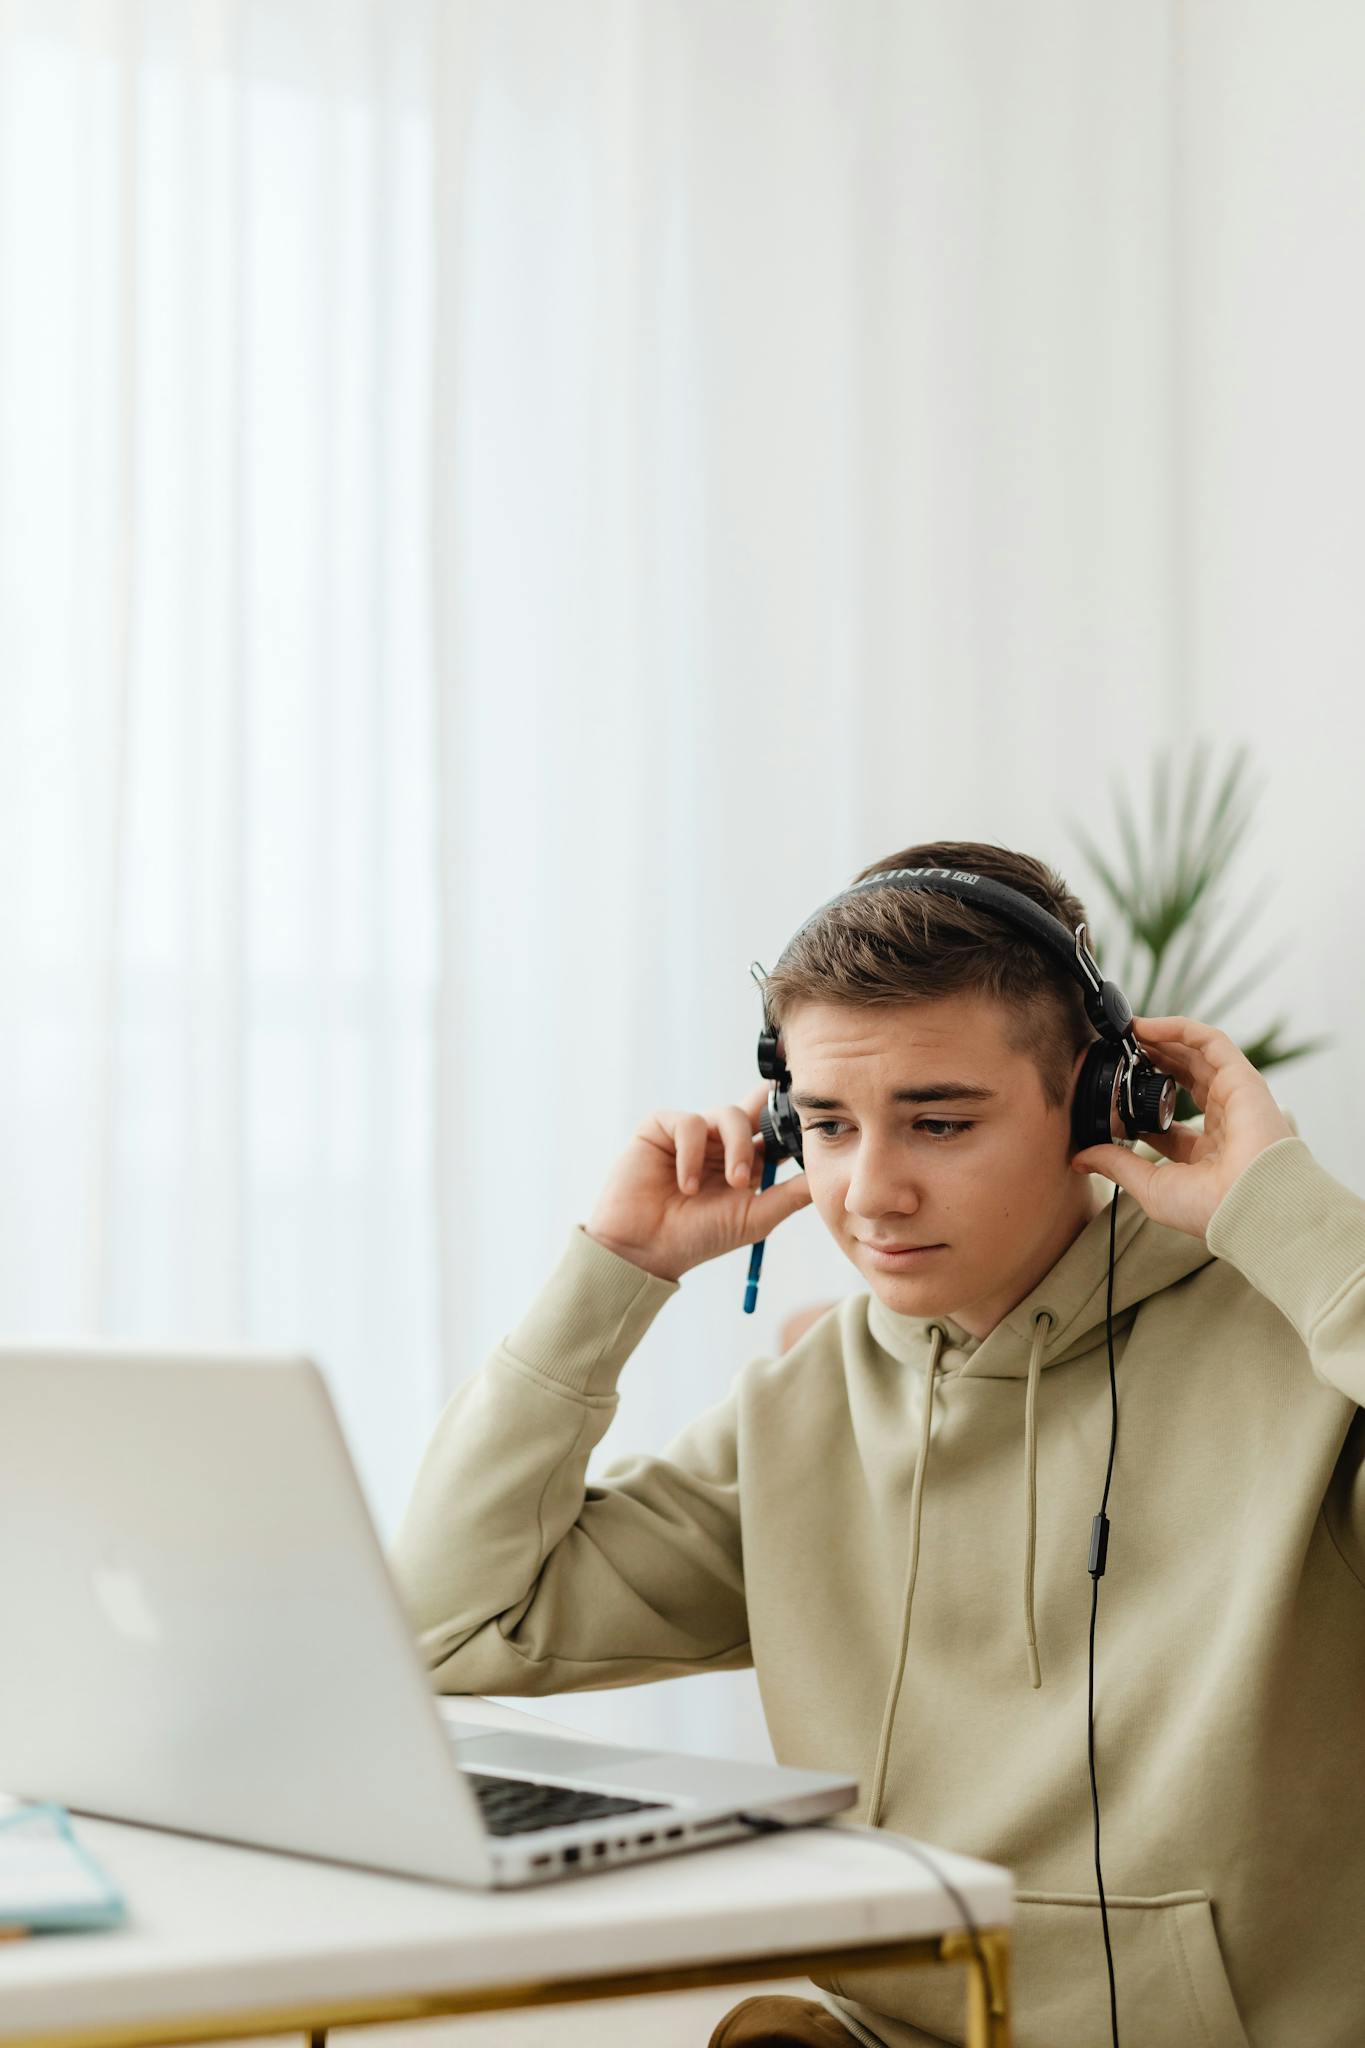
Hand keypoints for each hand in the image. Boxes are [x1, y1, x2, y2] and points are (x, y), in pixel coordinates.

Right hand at [584, 1083, 810, 1281]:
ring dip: (734, 1149)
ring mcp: (691, 1133)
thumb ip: (791, 1194)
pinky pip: (689, 1123)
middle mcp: (718, 1142)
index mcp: (742, 1159)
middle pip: (753, 1111)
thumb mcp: (756, 1217)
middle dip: (763, 1129)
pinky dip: (693, 1154)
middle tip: (757, 1170)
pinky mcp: (660, 1127)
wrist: (647, 1249)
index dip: (787, 1118)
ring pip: (727, 1115)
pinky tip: (687, 1185)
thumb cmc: (699, 1237)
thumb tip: (829, 1175)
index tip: (806, 1114)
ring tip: (731, 1184)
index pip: (770, 1127)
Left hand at [1070, 1015, 1295, 1239]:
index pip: (1169, 1121)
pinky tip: (1148, 1026)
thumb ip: (1117, 1165)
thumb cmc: (1211, 1209)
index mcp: (1206, 1154)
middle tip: (1120, 1051)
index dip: (1140, 1104)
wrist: (1249, 1205)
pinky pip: (1211, 1042)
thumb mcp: (1150, 1186)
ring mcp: (1234, 1099)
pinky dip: (1180, 1029)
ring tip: (1129, 1031)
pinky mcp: (1243, 1079)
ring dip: (1162, 1040)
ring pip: (1196, 1056)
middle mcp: (1223, 1123)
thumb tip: (1080, 1159)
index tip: (1113, 1092)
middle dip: (1151, 1062)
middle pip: (1184, 1080)